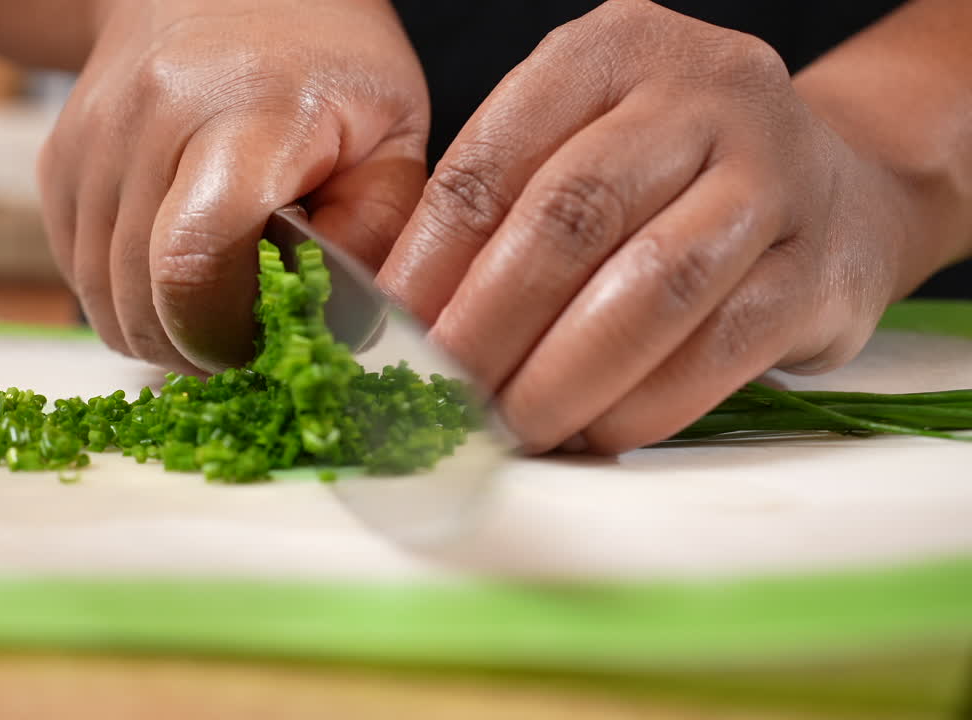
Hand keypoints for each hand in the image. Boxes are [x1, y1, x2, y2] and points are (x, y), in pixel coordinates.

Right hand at [36, 0, 427, 373]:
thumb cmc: (324, 62)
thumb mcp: (389, 134)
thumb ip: (374, 235)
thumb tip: (335, 331)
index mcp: (246, 116)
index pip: (193, 261)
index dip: (221, 333)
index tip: (265, 341)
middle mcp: (147, 125)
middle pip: (140, 301)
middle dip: (197, 348)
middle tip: (249, 335)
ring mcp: (90, 144)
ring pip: (103, 303)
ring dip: (161, 330)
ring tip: (218, 298)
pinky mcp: (58, 164)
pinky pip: (80, 276)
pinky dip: (128, 298)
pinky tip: (177, 264)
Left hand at [378, 0, 918, 453]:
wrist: (838, 189)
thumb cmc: (670, 179)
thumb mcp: (578, 149)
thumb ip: (496, 215)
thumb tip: (396, 324)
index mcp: (610, 50)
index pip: (491, 163)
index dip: (427, 267)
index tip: (386, 342)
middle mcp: (701, 92)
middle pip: (568, 218)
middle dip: (489, 327)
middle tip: (443, 398)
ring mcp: (775, 173)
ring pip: (651, 288)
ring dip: (562, 376)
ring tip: (509, 428)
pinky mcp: (821, 266)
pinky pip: (718, 349)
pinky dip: (640, 404)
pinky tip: (590, 432)